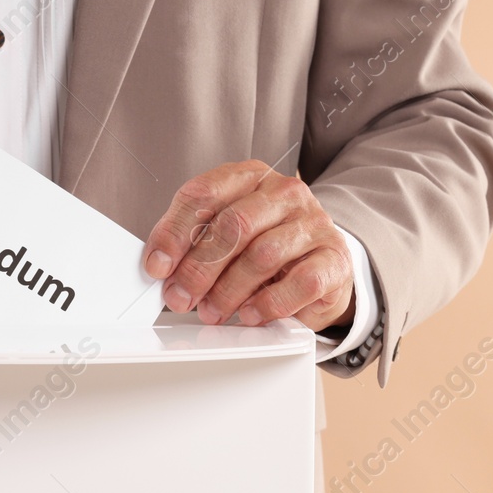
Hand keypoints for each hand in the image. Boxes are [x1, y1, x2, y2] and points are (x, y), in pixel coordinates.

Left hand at [143, 161, 354, 329]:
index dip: (174, 232)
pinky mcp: (334, 257)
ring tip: (212, 312)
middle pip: (232, 225)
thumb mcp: (226, 238)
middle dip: (199, 269)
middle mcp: (284, 193)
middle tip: (181, 298)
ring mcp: (313, 223)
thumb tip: (160, 269)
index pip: (204, 193)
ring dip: (228, 291)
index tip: (157, 266)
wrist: (320, 266)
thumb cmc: (265, 249)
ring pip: (262, 255)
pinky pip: (299, 282)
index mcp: (249, 178)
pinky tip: (250, 315)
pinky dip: (268, 304)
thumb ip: (193, 244)